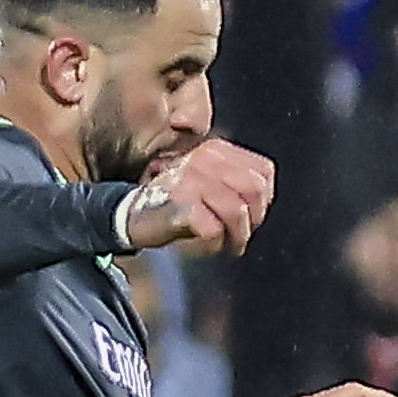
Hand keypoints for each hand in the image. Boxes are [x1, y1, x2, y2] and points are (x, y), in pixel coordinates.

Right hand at [122, 138, 277, 254]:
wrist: (132, 214)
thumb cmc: (175, 203)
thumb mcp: (209, 181)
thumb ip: (235, 181)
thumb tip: (265, 200)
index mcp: (215, 151)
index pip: (264, 171)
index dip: (265, 199)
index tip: (252, 215)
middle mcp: (204, 160)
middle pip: (255, 190)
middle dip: (255, 219)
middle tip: (241, 234)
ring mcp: (191, 180)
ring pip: (237, 211)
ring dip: (237, 236)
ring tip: (229, 245)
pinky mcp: (180, 204)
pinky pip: (214, 230)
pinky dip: (213, 245)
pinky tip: (205, 245)